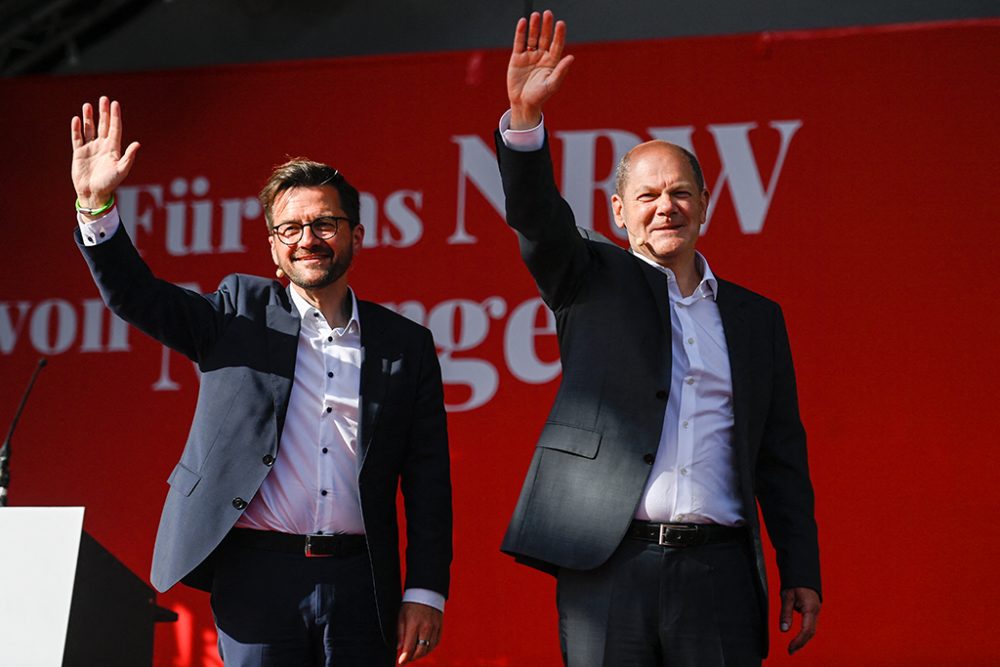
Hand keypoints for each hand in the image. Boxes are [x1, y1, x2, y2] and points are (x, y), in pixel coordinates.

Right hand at [70, 96, 139, 208]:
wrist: (93, 193)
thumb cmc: (109, 184)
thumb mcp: (121, 171)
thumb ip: (128, 157)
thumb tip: (137, 144)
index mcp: (114, 149)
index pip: (115, 129)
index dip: (115, 116)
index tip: (115, 103)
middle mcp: (102, 146)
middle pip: (103, 125)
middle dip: (104, 112)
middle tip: (104, 99)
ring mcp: (90, 148)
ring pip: (90, 129)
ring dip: (89, 117)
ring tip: (88, 105)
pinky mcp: (79, 153)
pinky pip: (77, 138)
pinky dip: (77, 129)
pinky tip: (76, 119)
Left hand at [396, 602, 441, 663]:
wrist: (426, 591)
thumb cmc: (411, 603)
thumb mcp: (401, 616)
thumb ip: (400, 633)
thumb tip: (399, 648)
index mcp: (414, 624)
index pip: (409, 647)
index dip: (405, 657)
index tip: (401, 662)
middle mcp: (426, 627)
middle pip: (421, 650)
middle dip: (413, 657)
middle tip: (406, 659)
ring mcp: (434, 627)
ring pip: (429, 648)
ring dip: (421, 653)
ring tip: (414, 654)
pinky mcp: (440, 626)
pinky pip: (436, 642)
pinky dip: (430, 647)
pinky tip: (424, 647)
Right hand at [507, 10, 573, 129]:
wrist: (523, 104)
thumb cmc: (539, 96)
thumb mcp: (552, 85)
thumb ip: (561, 71)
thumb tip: (571, 57)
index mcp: (552, 62)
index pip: (557, 45)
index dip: (559, 34)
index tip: (561, 24)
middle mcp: (542, 56)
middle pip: (545, 38)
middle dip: (546, 26)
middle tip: (548, 14)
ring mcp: (529, 56)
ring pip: (532, 38)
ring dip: (534, 27)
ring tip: (535, 16)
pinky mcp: (517, 58)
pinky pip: (519, 42)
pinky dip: (520, 33)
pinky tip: (523, 22)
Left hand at [780, 587, 820, 654]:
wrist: (802, 571)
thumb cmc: (795, 582)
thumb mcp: (787, 596)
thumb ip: (786, 613)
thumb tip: (784, 629)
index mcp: (811, 608)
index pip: (806, 630)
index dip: (799, 641)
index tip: (790, 648)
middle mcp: (816, 611)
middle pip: (811, 632)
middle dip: (801, 643)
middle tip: (791, 651)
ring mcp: (816, 610)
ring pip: (811, 629)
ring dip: (803, 639)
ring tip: (793, 647)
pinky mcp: (814, 609)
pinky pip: (811, 624)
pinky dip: (805, 632)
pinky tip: (798, 637)